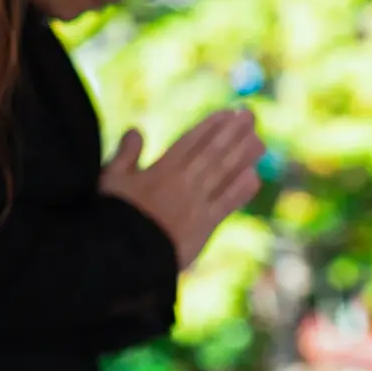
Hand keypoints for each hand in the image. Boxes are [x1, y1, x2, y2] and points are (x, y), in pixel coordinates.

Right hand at [99, 108, 264, 267]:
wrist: (123, 257)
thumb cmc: (112, 218)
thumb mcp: (111, 181)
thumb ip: (126, 155)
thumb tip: (136, 130)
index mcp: (161, 170)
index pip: (191, 141)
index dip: (211, 126)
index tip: (227, 113)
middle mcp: (183, 182)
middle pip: (213, 152)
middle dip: (233, 132)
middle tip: (251, 116)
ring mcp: (196, 204)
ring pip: (224, 173)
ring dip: (244, 156)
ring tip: (260, 141)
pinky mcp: (204, 227)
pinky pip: (227, 204)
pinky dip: (241, 190)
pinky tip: (255, 178)